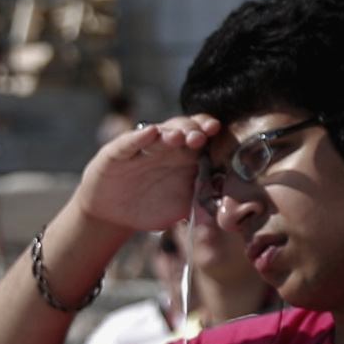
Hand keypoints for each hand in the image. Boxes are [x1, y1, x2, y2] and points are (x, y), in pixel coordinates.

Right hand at [72, 116, 221, 238]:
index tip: (218, 131)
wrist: (115, 214)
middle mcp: (165, 146)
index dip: (208, 131)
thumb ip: (202, 200)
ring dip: (170, 132)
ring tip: (179, 136)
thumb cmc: (153, 206)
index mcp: (184, 156)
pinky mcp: (117, 153)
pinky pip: (129, 142)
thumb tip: (228, 203)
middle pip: (182, 129)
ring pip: (159, 133)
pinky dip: (140, 137)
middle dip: (193, 130)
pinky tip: (150, 133)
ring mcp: (142, 148)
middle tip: (201, 136)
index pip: (200, 136)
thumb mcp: (181, 206)